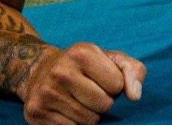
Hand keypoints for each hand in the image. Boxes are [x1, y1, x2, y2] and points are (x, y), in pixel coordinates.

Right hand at [20, 42, 145, 123]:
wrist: (39, 70)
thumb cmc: (83, 65)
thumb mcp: (109, 58)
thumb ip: (132, 70)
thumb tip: (135, 95)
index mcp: (81, 52)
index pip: (117, 85)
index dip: (114, 85)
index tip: (101, 79)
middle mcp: (61, 71)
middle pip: (104, 105)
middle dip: (103, 101)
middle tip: (90, 91)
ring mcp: (46, 93)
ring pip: (89, 120)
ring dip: (90, 114)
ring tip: (79, 100)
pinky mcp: (36, 113)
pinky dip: (74, 124)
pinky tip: (66, 110)